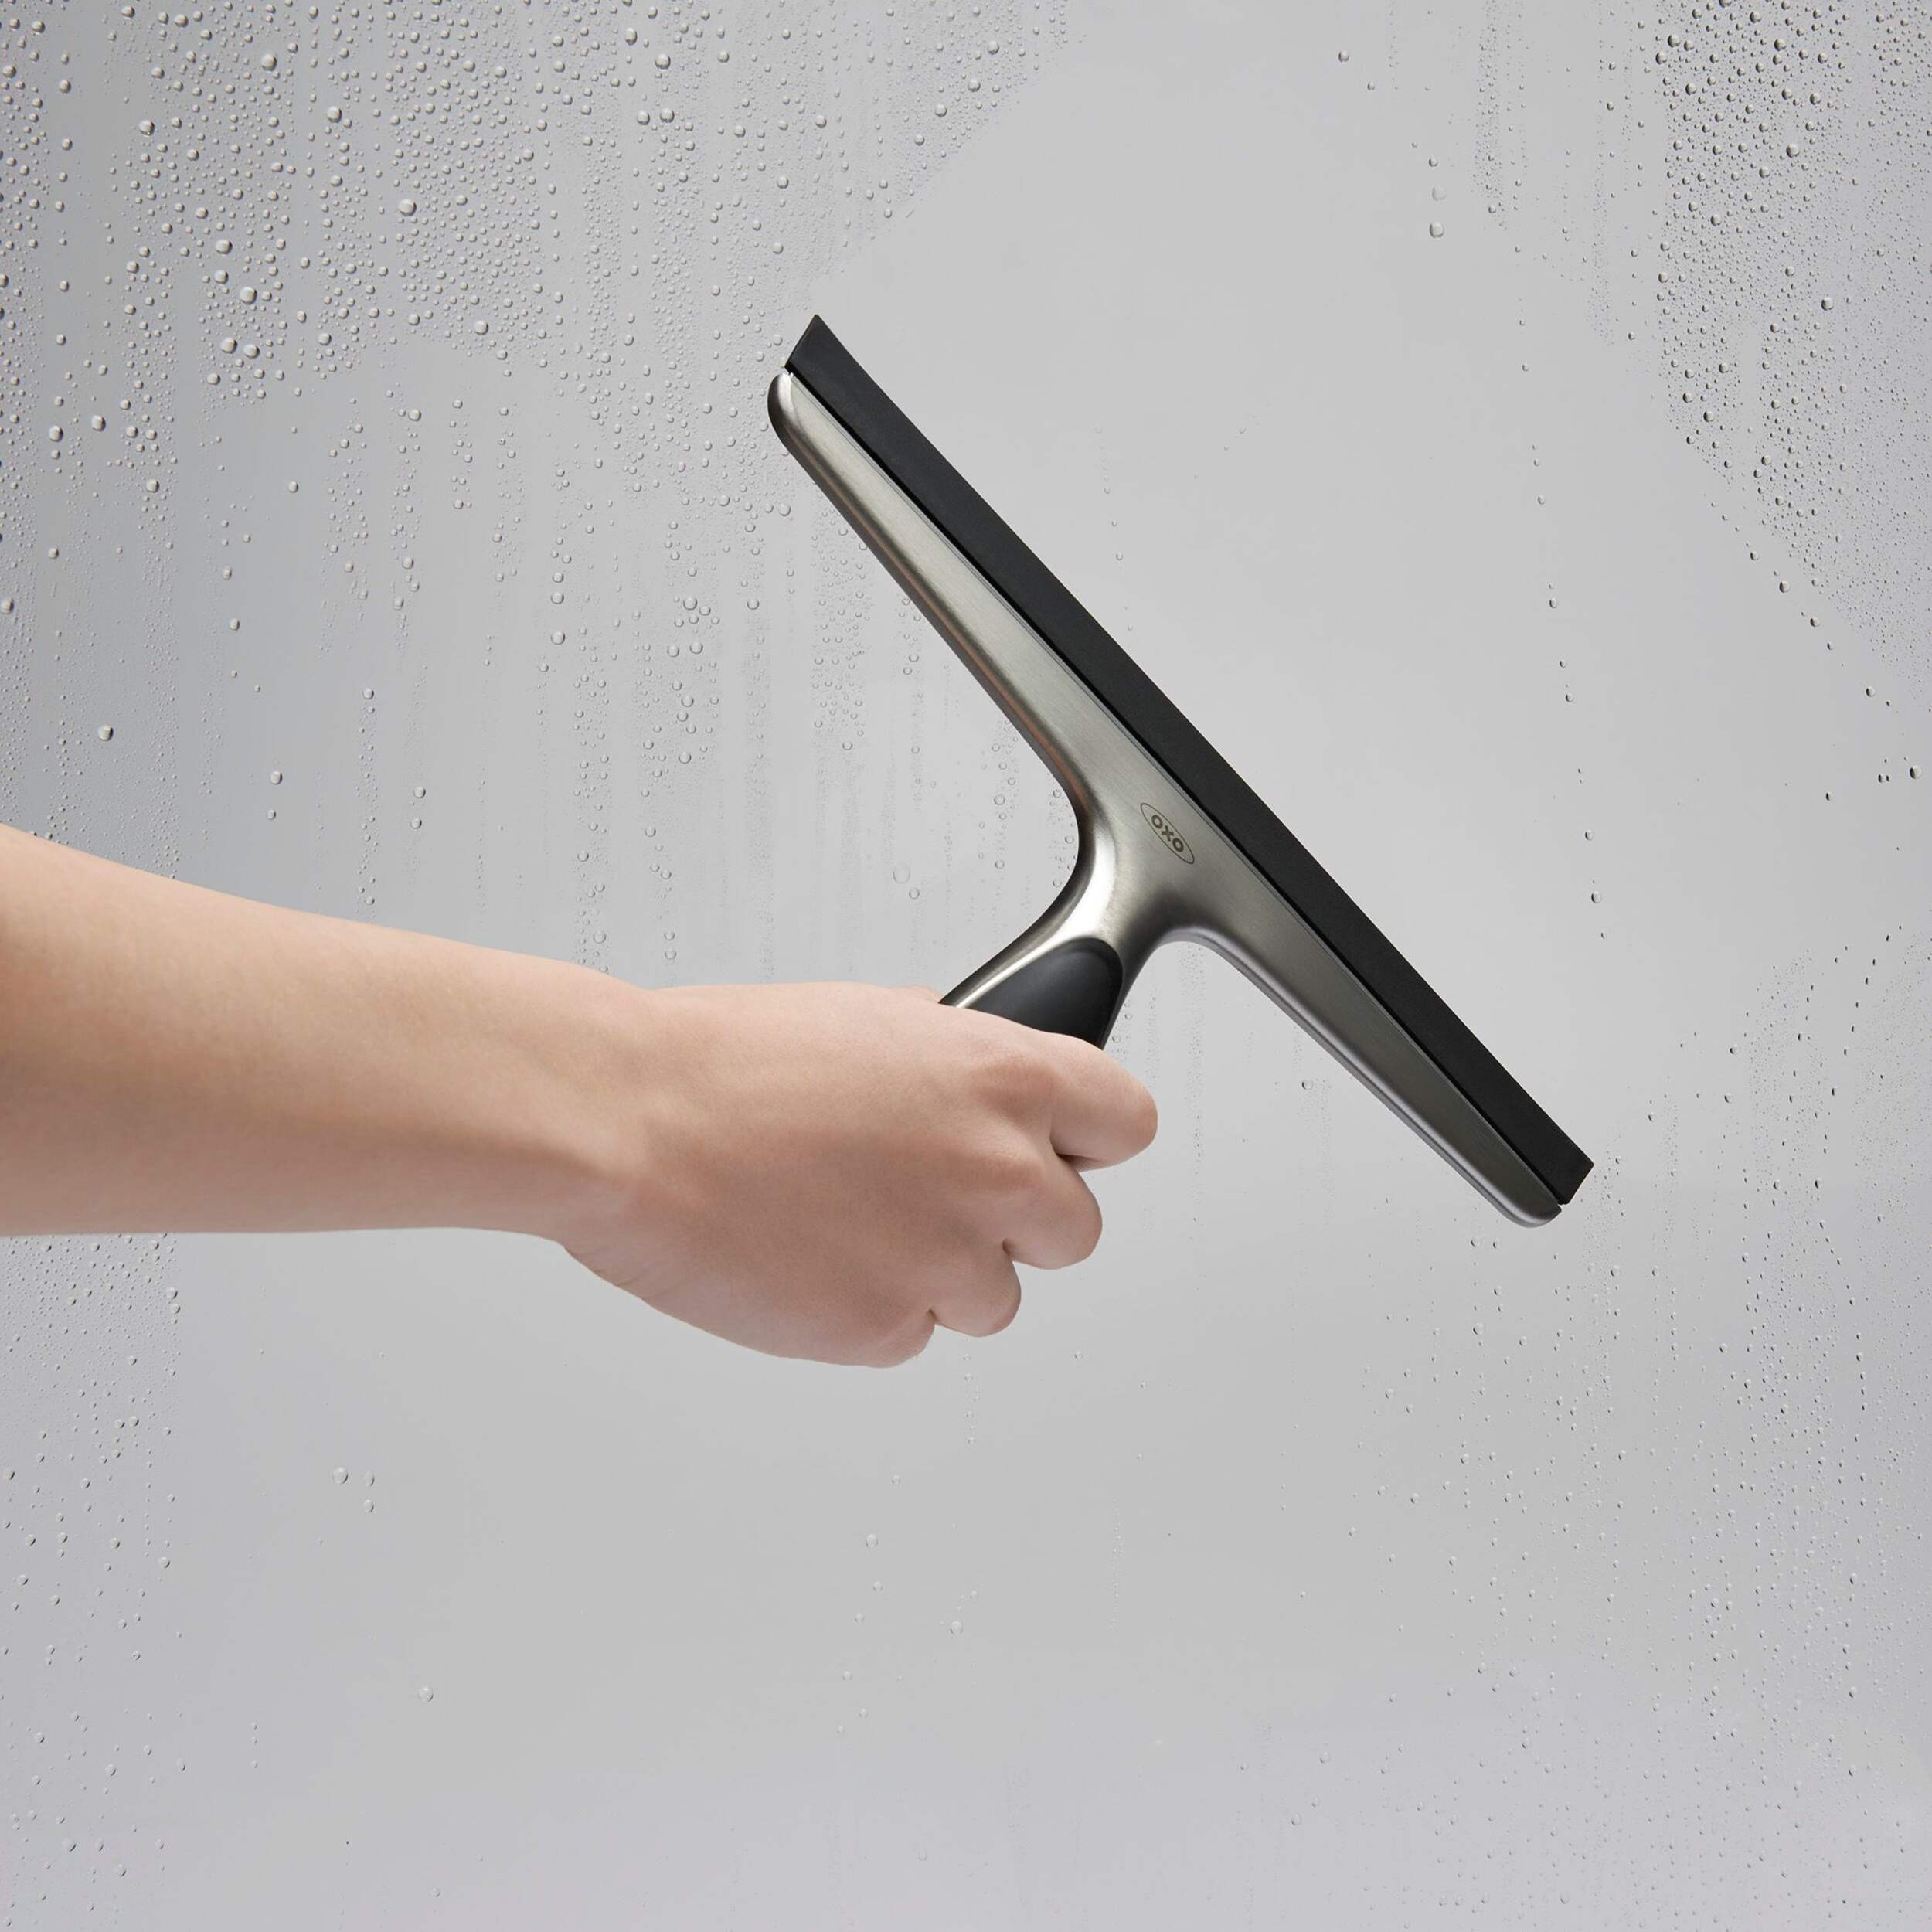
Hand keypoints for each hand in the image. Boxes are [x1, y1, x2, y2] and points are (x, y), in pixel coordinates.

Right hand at [563, 983, 1157, 1365]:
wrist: (626, 1123)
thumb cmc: (721, 1062)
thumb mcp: (865, 1017)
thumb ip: (948, 1051)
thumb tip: (965, 1067)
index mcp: (1002, 1078)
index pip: (1126, 1123)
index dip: (1089, 1139)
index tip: (1065, 1147)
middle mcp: (994, 1171)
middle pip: (1075, 1229)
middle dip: (1016, 1219)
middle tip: (938, 1195)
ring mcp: (944, 1260)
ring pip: (997, 1298)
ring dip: (944, 1273)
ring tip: (851, 1223)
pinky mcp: (883, 1329)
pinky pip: (912, 1334)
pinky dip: (873, 1309)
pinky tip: (811, 1258)